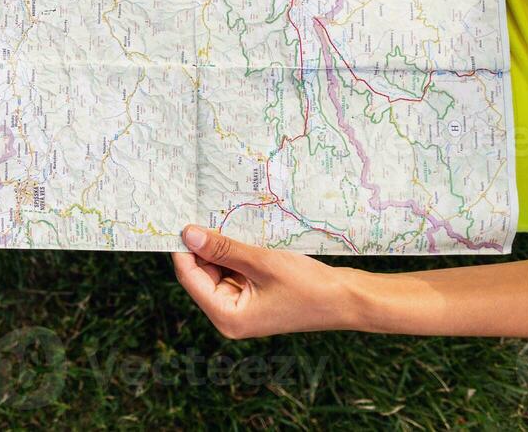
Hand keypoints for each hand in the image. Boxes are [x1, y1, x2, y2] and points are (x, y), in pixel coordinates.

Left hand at [171, 225, 366, 337]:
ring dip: (221, 247)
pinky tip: (239, 232)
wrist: (349, 299)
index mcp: (227, 317)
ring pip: (217, 269)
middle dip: (204, 245)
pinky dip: (235, 253)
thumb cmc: (309, 286)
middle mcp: (230, 315)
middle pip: (201, 273)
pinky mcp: (254, 296)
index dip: (183, 248)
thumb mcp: (261, 262)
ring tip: (223, 218)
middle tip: (202, 211)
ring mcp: (242, 306)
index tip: (178, 219)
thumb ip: (223, 248)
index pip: (189, 277)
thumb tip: (188, 234)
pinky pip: (234, 270)